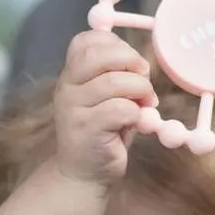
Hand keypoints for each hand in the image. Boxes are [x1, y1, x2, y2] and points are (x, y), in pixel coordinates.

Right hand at [54, 31, 156, 184]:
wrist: (84, 173)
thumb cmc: (101, 133)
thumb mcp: (107, 99)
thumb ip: (117, 77)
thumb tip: (142, 65)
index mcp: (72, 73)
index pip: (87, 41)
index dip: (116, 44)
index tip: (132, 64)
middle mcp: (67, 86)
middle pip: (100, 55)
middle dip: (132, 62)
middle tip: (145, 80)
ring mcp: (74, 108)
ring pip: (115, 82)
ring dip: (141, 90)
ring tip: (146, 104)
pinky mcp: (87, 129)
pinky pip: (121, 109)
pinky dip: (137, 114)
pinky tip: (137, 123)